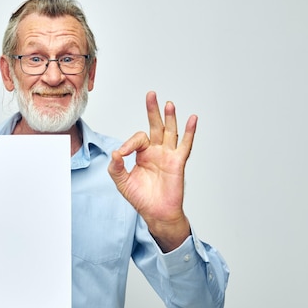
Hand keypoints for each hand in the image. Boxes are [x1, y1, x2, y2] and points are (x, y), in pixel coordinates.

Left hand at [108, 91, 195, 251]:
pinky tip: (192, 119)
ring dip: (170, 117)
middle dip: (152, 110)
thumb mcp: (122, 182)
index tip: (121, 154)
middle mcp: (156, 151)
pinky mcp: (178, 162)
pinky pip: (185, 145)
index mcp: (143, 154)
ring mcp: (168, 155)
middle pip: (155, 126)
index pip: (137, 139)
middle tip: (151, 94)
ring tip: (169, 104)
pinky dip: (190, 132)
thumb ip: (116, 168)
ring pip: (170, 132)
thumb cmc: (141, 198)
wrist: (156, 213)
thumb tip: (115, 153)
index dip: (129, 144)